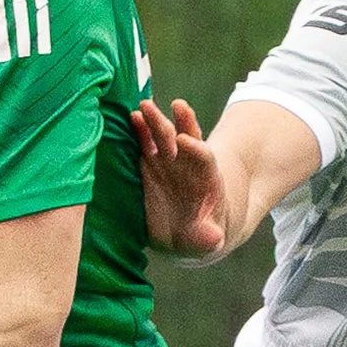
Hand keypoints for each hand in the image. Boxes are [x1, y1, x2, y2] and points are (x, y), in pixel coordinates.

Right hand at [131, 96, 229, 256]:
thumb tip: (213, 237)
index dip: (195, 148)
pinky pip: (145, 143)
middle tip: (173, 106)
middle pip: (185, 139)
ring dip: (156, 120)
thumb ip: (208, 237)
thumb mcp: (205, 240)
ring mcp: (168, 161)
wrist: (185, 232)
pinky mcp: (150, 163)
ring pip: (164, 136)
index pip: (204, 157)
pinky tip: (133, 117)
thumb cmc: (198, 236)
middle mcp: (187, 165)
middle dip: (179, 123)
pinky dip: (140, 130)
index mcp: (205, 180)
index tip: (184, 141)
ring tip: (145, 105)